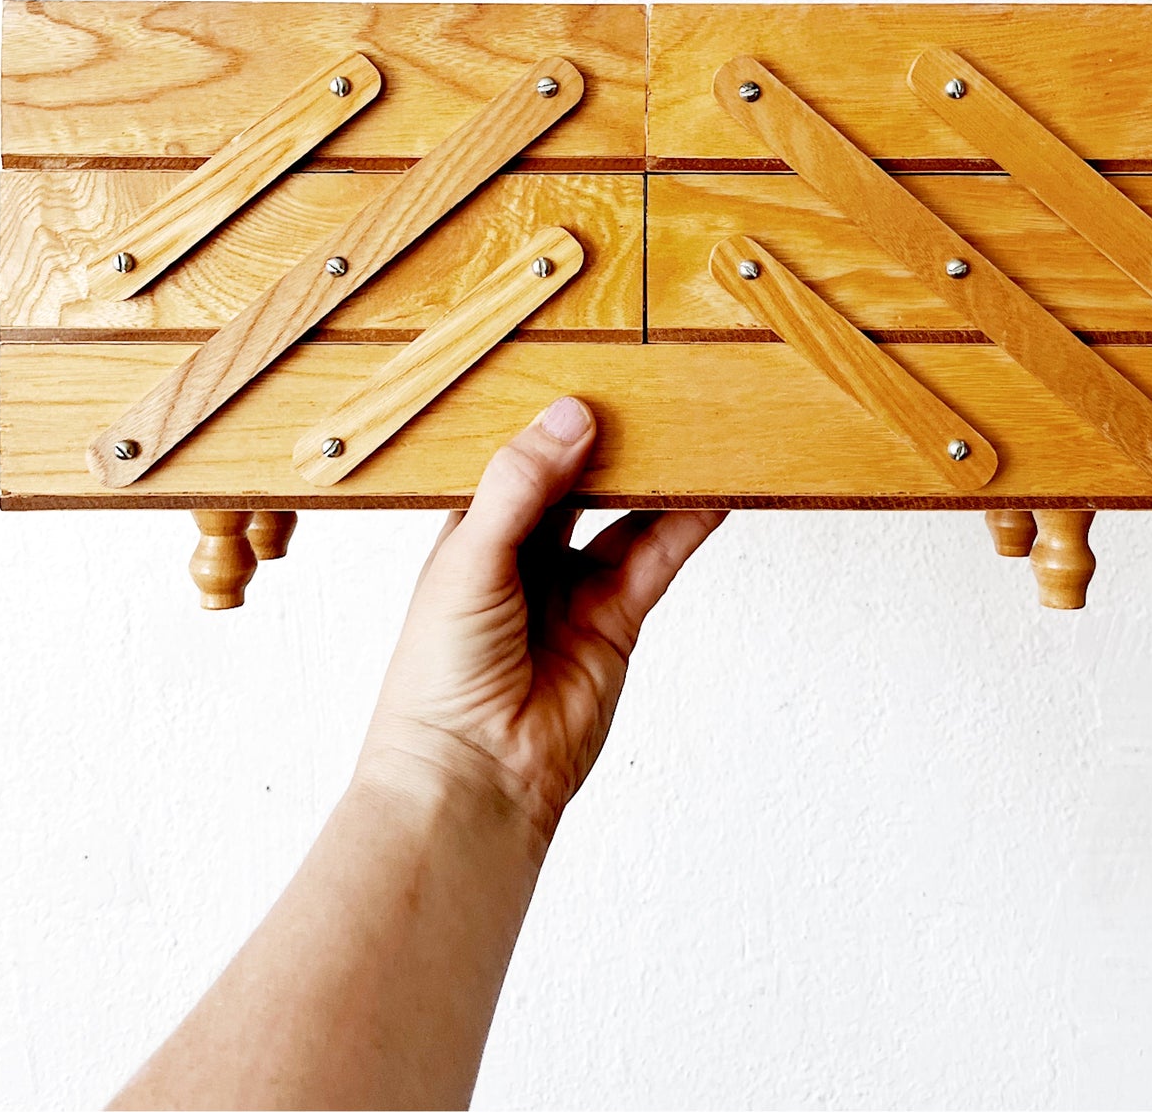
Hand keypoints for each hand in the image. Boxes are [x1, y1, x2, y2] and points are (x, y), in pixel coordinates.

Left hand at [355, 396, 726, 844]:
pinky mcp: (616, 621)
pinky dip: (686, 525)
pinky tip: (711, 490)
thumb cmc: (440, 676)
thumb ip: (521, 486)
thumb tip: (572, 415)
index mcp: (472, 531)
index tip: (593, 372)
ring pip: (624, 515)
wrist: (472, 780)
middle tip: (651, 388)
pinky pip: (655, 558)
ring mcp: (572, 588)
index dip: (553, 419)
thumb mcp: (470, 558)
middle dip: (611, 440)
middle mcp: (524, 554)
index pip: (519, 457)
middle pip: (578, 479)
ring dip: (655, 477)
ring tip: (694, 429)